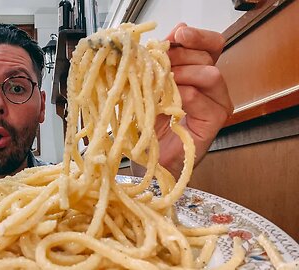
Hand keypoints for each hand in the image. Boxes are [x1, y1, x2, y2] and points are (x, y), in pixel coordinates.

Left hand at [132, 23, 232, 178]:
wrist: (148, 155)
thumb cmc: (149, 120)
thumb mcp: (151, 83)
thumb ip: (163, 59)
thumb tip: (174, 31)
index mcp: (200, 73)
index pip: (211, 45)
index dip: (198, 37)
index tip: (179, 33)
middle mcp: (213, 87)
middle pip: (207, 57)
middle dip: (180, 56)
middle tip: (159, 65)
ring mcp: (217, 104)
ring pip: (210, 74)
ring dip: (182, 75)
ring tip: (163, 86)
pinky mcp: (214, 121)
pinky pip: (200, 98)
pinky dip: (182, 96)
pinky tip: (168, 102)